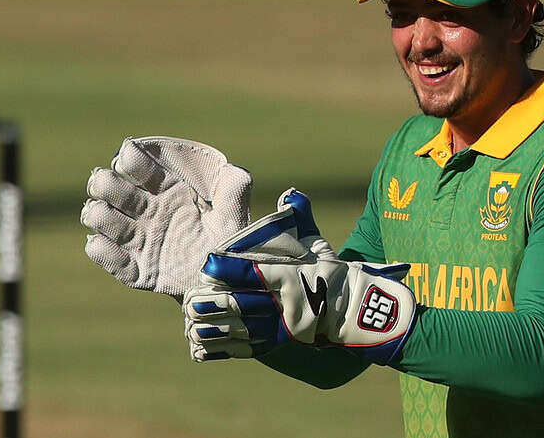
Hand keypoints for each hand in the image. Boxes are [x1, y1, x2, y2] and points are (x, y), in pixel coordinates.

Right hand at [81, 136, 251, 298]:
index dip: (132, 160)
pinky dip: (102, 253)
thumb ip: (235, 187)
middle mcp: (149, 212)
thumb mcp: (235, 213)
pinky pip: (112, 261)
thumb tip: (232, 168)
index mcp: (169, 192)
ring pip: (104, 221)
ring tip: (99, 213)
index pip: (144, 169)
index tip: (127, 157)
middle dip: (105, 184)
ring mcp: (139, 241)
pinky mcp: (136, 270)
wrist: (225, 282)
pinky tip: (98, 244)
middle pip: (115, 191)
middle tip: (103, 183)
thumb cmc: (228, 242)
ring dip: (98, 215)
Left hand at [184, 189, 414, 364]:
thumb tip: (291, 193)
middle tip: (192, 302)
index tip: (209, 263)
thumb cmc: (329, 270)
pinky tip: (204, 349)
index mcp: (294, 276)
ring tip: (193, 326)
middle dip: (219, 304)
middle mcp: (288, 303)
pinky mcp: (281, 343)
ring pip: (245, 330)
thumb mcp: (317, 243)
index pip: (260, 272)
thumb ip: (301, 217)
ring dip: (217, 329)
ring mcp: (285, 327)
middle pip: (247, 304)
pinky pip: (249, 348)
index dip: (233, 269)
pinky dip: (226, 349)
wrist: (352, 307)